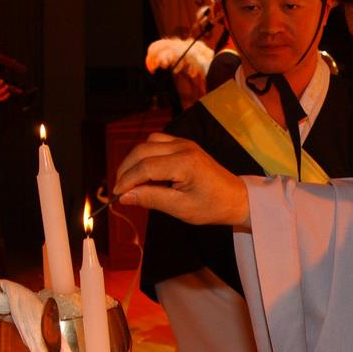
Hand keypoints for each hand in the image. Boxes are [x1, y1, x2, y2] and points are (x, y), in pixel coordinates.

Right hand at [114, 132, 249, 226]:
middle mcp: (184, 147)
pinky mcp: (184, 145)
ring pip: (148, 143)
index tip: (116, 196)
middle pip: (142, 151)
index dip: (126, 181)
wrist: (236, 198)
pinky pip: (157, 142)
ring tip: (131, 183)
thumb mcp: (180, 208)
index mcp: (185, 163)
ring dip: (135, 161)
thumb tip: (125, 196)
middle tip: (120, 191)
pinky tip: (146, 173)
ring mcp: (184, 143)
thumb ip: (151, 199)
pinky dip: (146, 155)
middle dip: (126, 170)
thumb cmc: (212, 206)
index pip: (145, 167)